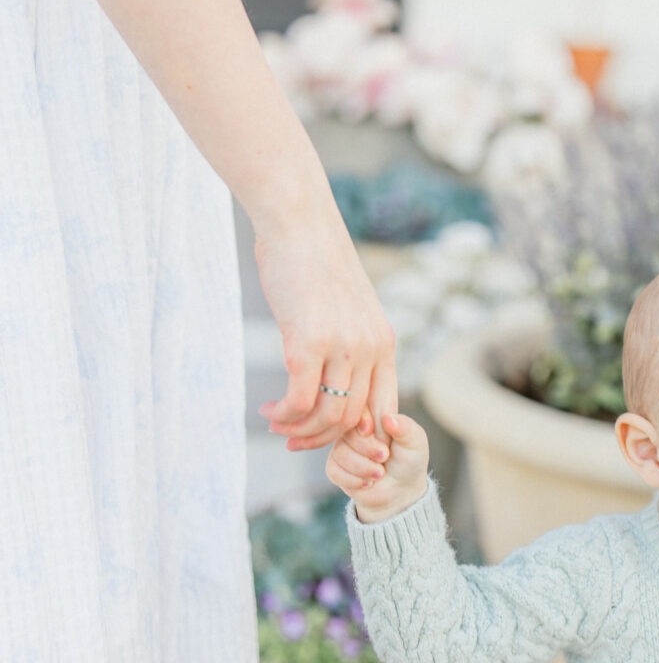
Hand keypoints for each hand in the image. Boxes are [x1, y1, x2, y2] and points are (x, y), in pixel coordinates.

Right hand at [255, 210, 397, 450]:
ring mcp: (342, 345)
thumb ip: (349, 343)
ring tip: (278, 425)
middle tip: (294, 440)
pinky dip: (284, 414)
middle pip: (353, 418)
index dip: (360, 436)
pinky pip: (300, 399)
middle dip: (322, 439)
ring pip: (328, 415)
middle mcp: (371, 347)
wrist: (298, 221)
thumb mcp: (345, 307)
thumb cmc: (315, 261)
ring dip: (300, 430)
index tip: (331, 441)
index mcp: (384, 341)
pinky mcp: (309, 340)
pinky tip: (270, 410)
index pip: (384, 408)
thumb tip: (334, 376)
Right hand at [326, 406, 429, 522]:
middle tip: (385, 456)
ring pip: (341, 454)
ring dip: (364, 468)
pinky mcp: (335, 468)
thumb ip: (405, 427)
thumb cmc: (408, 460)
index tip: (371, 431)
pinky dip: (354, 480)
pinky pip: (334, 471)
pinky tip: (368, 482)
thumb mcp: (415, 441)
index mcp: (371, 416)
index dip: (362, 421)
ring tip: (380, 473)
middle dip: (367, 448)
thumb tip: (388, 417)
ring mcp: (342, 448)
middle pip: (347, 432)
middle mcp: (353, 430)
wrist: (401, 489)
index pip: (357, 409)